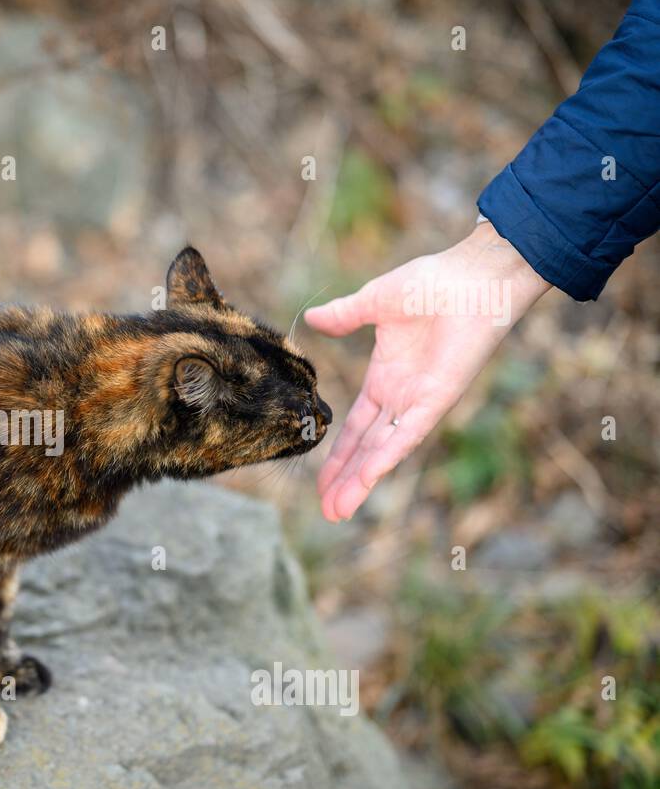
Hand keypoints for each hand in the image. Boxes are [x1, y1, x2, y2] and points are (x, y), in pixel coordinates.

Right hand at [305, 222, 550, 521]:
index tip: (321, 481)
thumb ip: (344, 316)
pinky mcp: (437, 400)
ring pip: (383, 451)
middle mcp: (402, 398)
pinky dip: (388, 456)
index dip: (338, 455)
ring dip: (362, 481)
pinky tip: (369, 478)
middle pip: (367, 450)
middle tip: (327, 512)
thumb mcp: (374, 302)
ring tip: (339, 511)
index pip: (357, 428)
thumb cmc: (433, 283)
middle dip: (346, 480)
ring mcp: (419, 402)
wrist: (476, 276)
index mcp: (386, 378)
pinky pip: (407, 435)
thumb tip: (313, 319)